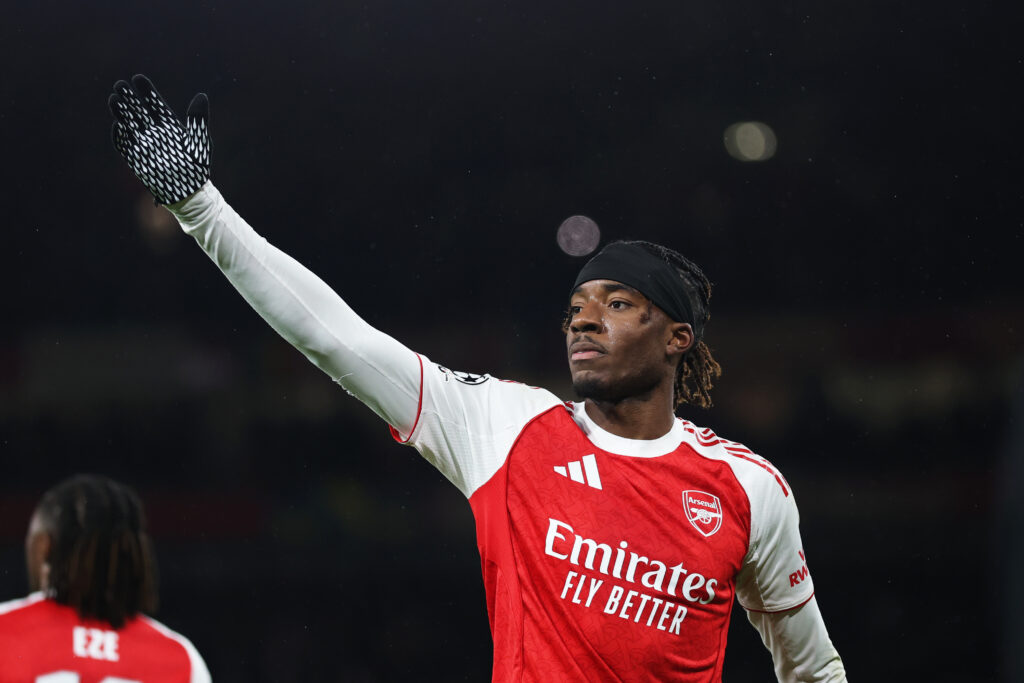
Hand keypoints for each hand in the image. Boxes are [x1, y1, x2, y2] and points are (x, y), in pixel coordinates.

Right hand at [108, 74, 209, 204]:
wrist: (189, 192)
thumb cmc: (197, 167)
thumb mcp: (199, 141)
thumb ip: (198, 119)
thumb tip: (201, 96)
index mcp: (169, 126)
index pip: (154, 104)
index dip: (146, 91)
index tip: (138, 78)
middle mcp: (154, 133)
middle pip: (138, 111)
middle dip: (129, 98)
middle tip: (121, 84)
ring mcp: (144, 145)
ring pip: (128, 124)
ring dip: (120, 112)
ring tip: (114, 98)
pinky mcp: (136, 159)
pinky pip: (124, 145)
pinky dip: (119, 135)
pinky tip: (118, 125)